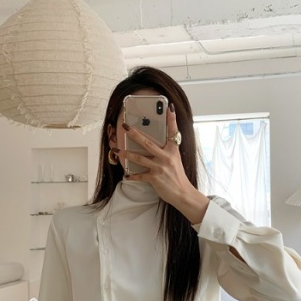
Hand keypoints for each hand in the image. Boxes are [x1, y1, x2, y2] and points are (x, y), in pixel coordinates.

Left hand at [117, 105, 208, 223]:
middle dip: (135, 134)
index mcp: (173, 150)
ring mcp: (160, 167)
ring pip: (139, 158)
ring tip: (117, 151)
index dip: (171, 119)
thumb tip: (154, 144)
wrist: (182, 193)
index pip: (173, 131)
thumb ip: (166, 151)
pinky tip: (126, 175)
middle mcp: (166, 157)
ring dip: (127, 154)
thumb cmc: (177, 176)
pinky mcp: (155, 178)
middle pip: (148, 143)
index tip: (169, 107)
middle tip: (126, 127)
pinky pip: (140, 175)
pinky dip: (132, 176)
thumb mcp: (175, 160)